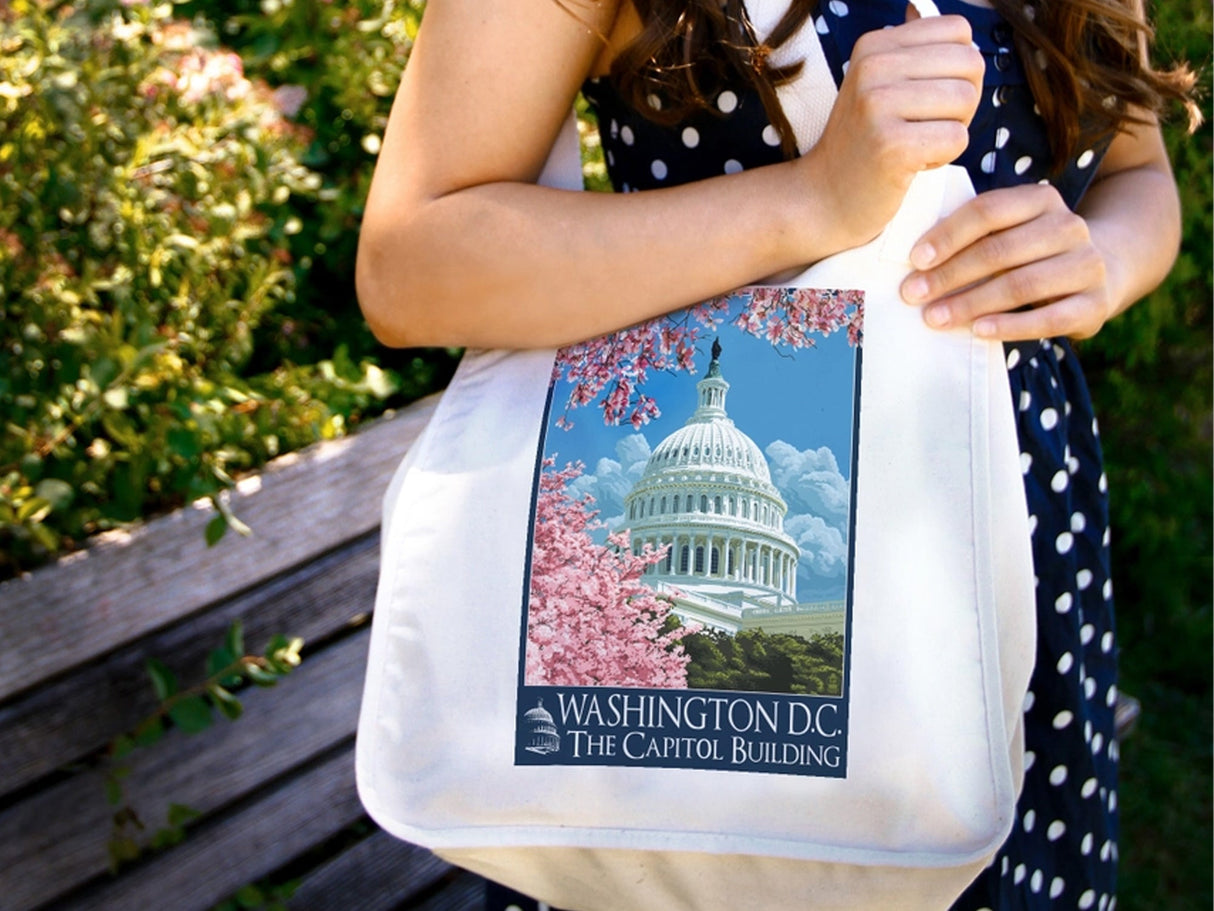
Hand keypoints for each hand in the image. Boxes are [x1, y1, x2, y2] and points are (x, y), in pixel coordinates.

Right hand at [799, 12, 983, 249]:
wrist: (826, 197)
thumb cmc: (865, 142)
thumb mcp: (878, 83)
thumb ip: (908, 49)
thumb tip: (921, 11)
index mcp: (874, 45)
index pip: (960, 32)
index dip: (958, 68)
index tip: (927, 98)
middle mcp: (873, 68)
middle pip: (970, 64)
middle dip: (963, 102)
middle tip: (927, 125)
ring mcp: (878, 107)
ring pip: (966, 100)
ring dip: (954, 130)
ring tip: (919, 143)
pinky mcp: (891, 146)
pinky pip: (957, 139)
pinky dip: (945, 157)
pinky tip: (915, 163)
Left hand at [901, 184, 1113, 339]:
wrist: (1098, 273)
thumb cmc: (1029, 254)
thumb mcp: (1007, 232)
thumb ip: (972, 236)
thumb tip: (916, 261)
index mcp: (1042, 199)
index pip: (988, 211)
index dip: (948, 235)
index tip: (914, 260)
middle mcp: (1069, 226)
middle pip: (999, 250)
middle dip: (950, 275)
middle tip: (912, 294)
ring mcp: (1087, 264)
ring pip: (1021, 285)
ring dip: (971, 303)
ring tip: (935, 317)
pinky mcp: (1096, 304)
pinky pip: (1049, 318)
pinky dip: (1010, 326)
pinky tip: (978, 331)